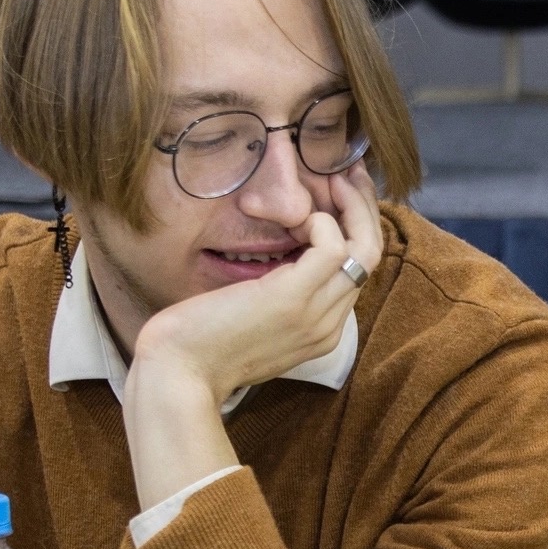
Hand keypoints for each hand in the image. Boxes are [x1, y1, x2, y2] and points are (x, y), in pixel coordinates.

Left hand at [129, 167, 383, 407]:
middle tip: (351, 174)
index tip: (342, 195)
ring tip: (332, 180)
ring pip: (364, 250)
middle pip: (371, 257)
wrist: (177, 375)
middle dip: (365, 209)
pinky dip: (319, 223)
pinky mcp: (293, 298)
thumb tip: (278, 256)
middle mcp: (328, 326)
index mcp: (320, 332)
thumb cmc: (198, 346)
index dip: (355, 229)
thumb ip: (273, 296)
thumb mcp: (248, 320)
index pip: (357, 274)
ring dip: (352, 207)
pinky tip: (293, 218)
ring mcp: (315, 314)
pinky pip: (332, 247)